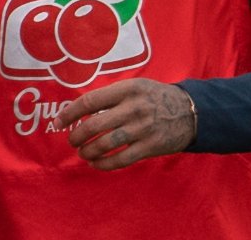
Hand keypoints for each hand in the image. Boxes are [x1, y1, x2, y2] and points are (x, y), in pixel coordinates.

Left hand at [53, 78, 196, 170]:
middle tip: (72, 141)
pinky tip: (96, 163)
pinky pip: (121, 159)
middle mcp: (134, 108)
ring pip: (105, 143)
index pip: (90, 101)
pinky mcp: (150, 146)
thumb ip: (112, 96)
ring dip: (88, 151)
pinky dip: (104, 164)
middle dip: (77, 135)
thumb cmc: (156, 97)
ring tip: (83, 152)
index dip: (71, 113)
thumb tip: (79, 109)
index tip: (59, 122)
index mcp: (127, 89)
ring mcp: (142, 128)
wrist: (191, 112)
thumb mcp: (136, 86)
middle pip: (95, 124)